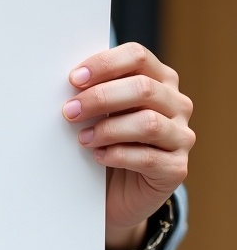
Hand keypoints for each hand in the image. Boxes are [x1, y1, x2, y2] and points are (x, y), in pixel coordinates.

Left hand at [63, 43, 193, 249]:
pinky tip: (98, 156)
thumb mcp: (100, 113)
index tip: (74, 79)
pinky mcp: (176, 168)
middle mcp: (177, 104)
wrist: (117, 193)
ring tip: (82, 138)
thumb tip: (68, 81)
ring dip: (107, 129)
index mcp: (159, 80)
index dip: (104, 64)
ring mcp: (181, 136)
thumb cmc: (106, 143)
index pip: (138, 57)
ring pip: (148, 123)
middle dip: (99, 98)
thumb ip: (94, 92)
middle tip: (69, 111)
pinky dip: (116, 155)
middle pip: (142, 88)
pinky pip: (147, 157)